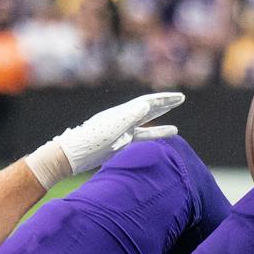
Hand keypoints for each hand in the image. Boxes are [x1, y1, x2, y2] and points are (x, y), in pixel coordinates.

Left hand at [24, 92, 183, 189]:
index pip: (146, 103)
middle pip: (147, 109)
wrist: (72, 155)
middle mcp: (122, 119)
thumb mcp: (111, 128)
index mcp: (121, 113)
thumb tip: (146, 104)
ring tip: (176, 128)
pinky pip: (139, 138)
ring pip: (145, 125)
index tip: (179, 97)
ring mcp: (121, 131)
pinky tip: (153, 143)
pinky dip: (151, 138)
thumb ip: (128, 116)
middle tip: (181, 99)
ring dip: (159, 123)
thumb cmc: (89, 141)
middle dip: (164, 104)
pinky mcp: (119, 143)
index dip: (163, 100)